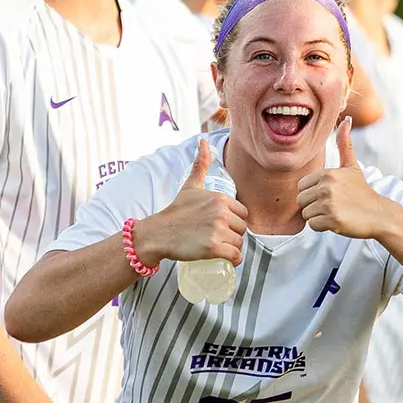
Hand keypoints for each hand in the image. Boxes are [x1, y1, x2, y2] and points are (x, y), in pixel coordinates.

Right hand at [140, 138, 248, 266]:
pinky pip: (235, 257)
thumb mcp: (190, 186)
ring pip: (239, 244)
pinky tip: (227, 260)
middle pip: (242, 229)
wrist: (159, 233)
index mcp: (220, 198)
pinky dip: (234, 261)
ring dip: (233, 248)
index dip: (234, 221)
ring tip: (218, 248)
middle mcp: (221, 213)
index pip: (243, 214)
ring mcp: (218, 231)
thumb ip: (200, 164)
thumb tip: (203, 141)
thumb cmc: (176, 211)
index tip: (222, 226)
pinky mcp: (214, 248)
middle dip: (233, 235)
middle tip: (218, 238)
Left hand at [297, 118, 385, 237]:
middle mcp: (327, 187)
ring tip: (335, 212)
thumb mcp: (352, 166)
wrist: (379, 214)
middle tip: (332, 206)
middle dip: (313, 206)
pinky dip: (323, 227)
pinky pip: (313, 226)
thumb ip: (345, 144)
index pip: (301, 187)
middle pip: (301, 201)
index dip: (313, 193)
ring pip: (306, 214)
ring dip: (318, 217)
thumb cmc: (362, 191)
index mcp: (327, 173)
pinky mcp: (332, 219)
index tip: (330, 195)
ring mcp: (329, 203)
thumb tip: (347, 120)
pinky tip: (337, 221)